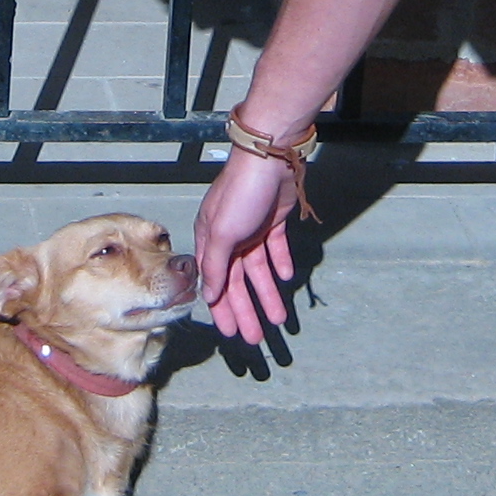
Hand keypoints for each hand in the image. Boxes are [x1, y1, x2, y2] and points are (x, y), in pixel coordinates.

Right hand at [195, 146, 300, 345]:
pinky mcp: (273, 221)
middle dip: (247, 310)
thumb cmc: (241, 193)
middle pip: (239, 282)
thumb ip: (216, 265)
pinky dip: (281, 264)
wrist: (271, 157)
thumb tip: (209, 294)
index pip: (216, 283)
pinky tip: (287, 278)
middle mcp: (229, 237)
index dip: (223, 309)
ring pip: (259, 271)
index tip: (231, 334)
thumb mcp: (222, 232)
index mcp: (211, 240)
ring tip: (279, 319)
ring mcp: (252, 228)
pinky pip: (276, 249)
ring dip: (268, 294)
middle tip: (256, 338)